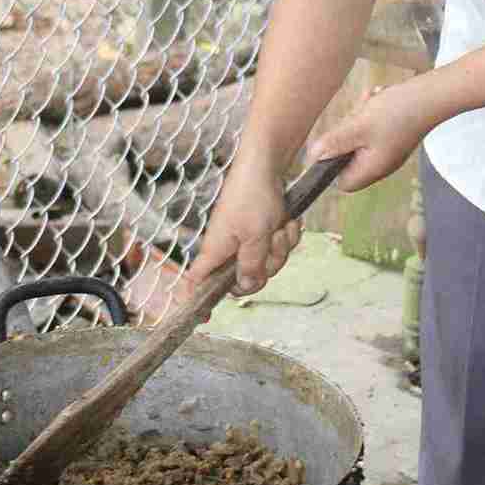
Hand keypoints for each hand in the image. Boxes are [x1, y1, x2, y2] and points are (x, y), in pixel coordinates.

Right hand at [187, 154, 301, 297]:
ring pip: (268, 263)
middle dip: (268, 264)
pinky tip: (288, 220)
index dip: (196, 301)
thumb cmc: (254, 195)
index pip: (196, 282)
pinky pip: (278, 247)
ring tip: (281, 225)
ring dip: (281, 245)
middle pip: (247, 279)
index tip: (204, 320)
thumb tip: (246, 287)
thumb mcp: (256, 236)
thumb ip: (251, 266)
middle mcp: (228, 249)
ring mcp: (246, 241)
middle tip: (273, 242)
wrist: (266, 165)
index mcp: (216, 251)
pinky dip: (287, 234)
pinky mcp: (262, 232)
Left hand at [305, 79, 438, 193]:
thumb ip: (335, 143)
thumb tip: (313, 158)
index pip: (342, 183)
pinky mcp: (392, 135)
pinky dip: (369, 113)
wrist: (432, 95)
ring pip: (358, 138)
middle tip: (356, 117)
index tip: (331, 142)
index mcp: (373, 168)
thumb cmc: (397, 112)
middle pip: (348, 158)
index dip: (330, 167)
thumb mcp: (359, 126)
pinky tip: (377, 100)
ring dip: (357, 119)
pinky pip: (370, 127)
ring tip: (370, 104)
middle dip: (346, 134)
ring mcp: (387, 149)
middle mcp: (380, 164)